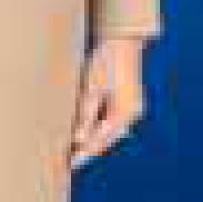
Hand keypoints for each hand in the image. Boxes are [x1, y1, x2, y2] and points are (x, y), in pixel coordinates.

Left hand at [68, 37, 146, 170]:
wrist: (122, 38)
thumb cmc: (105, 59)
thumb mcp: (92, 86)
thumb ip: (86, 113)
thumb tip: (80, 138)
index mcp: (125, 113)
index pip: (101, 140)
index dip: (85, 153)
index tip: (70, 163)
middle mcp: (132, 114)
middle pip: (107, 139)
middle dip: (89, 148)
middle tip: (70, 160)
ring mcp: (133, 107)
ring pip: (110, 131)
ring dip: (95, 138)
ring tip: (75, 148)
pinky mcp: (129, 100)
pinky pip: (113, 121)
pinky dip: (100, 127)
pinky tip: (88, 130)